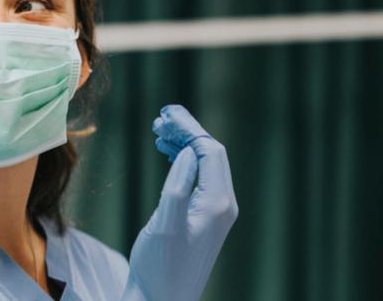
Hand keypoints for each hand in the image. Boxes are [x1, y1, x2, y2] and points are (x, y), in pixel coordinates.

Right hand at [122, 105, 237, 300]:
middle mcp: (224, 205)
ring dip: (184, 145)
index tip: (165, 114)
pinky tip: (168, 155)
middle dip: (186, 132)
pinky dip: (185, 162)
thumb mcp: (164, 225)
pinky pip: (201, 178)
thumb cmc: (159, 268)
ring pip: (205, 165)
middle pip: (211, 154)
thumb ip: (177, 186)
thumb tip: (187, 152)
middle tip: (159, 119)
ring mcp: (217, 212)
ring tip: (159, 133)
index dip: (189, 128)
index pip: (210, 150)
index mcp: (217, 204)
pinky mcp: (207, 219)